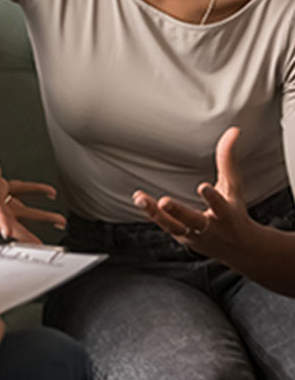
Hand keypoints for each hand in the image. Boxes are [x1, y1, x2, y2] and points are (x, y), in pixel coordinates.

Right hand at [0, 101, 65, 242]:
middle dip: (21, 231)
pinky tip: (50, 194)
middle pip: (5, 214)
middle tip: (38, 246)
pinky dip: (34, 194)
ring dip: (36, 216)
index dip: (0, 217)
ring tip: (59, 221)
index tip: (8, 233)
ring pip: (14, 207)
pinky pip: (17, 193)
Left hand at [132, 127, 259, 265]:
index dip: (212, 198)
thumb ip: (229, 160)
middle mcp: (210, 228)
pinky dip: (152, 214)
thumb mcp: (234, 186)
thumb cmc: (235, 211)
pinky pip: (164, 226)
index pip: (220, 206)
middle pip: (192, 220)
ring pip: (172, 226)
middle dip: (178, 212)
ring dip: (156, 214)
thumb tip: (233, 130)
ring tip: (140, 198)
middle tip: (164, 201)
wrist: (240, 249)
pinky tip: (139, 199)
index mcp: (227, 215)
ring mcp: (193, 236)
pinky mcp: (181, 239)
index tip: (203, 187)